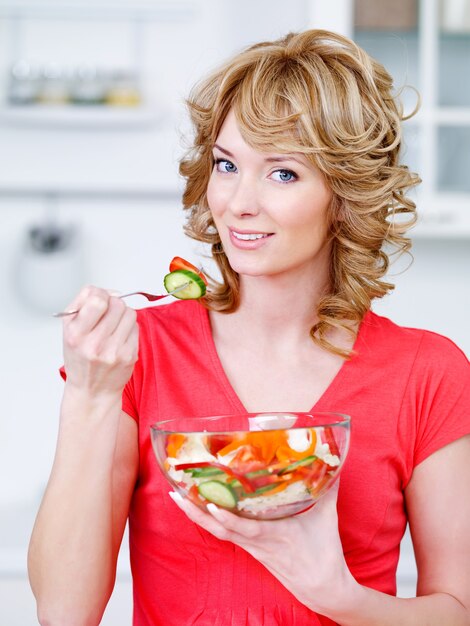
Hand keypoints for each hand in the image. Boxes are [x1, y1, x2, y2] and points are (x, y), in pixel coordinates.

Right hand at [62, 286, 138, 396]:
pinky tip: (119, 338)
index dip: (101, 294)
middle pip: (117, 304)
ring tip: (113, 326)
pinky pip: (136, 327)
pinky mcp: (130, 355)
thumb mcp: (69, 330)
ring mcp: (114, 351)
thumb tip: (109, 291)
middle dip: (113, 304)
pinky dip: (129, 328)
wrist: (91, 391)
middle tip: (107, 315)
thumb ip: (83, 303)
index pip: (97, 300)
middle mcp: (95, 344)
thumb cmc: (80, 358)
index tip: (99, 300)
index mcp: (76, 334)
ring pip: (130, 313)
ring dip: (123, 315)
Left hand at [169, 482, 356, 614]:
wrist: (324, 589)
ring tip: (179, 498)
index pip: (246, 528)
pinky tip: (201, 509)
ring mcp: (252, 548)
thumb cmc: (324, 554)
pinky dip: (210, 522)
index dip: (227, 518)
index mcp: (275, 535)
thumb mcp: (327, 518)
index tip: (210, 505)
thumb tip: (332, 463)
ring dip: (197, 516)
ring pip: (218, 533)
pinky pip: (225, 535)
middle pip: (220, 530)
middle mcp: (257, 542)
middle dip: (196, 512)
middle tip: (175, 494)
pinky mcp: (252, 550)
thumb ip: (327, 489)